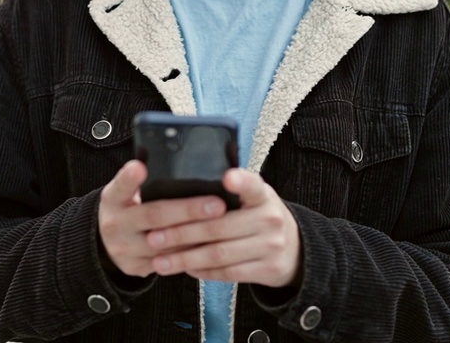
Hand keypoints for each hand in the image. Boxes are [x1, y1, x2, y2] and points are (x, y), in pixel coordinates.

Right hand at [98, 160, 227, 277]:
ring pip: (165, 244)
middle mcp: (115, 224)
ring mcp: (124, 249)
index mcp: (112, 199)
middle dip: (188, 210)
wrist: (107, 242)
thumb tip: (181, 163)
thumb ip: (144, 181)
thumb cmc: (127, 207)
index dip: (130, 178)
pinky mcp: (135, 267)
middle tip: (217, 205)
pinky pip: (168, 262)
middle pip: (154, 215)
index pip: (121, 186)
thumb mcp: (125, 191)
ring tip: (223, 226)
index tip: (140, 167)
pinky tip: (212, 245)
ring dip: (196, 236)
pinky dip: (191, 253)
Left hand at [145, 168, 301, 288]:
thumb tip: (181, 190)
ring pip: (220, 254)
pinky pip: (228, 272)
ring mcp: (271, 246)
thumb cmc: (258, 216)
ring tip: (160, 261)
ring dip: (186, 258)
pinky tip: (184, 268)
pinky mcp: (268, 269)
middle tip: (154, 237)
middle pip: (219, 227)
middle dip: (182, 233)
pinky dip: (203, 271)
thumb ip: (229, 193)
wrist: (294, 248)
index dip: (240, 181)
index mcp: (263, 195)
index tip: (227, 177)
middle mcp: (270, 218)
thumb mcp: (253, 198)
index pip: (253, 184)